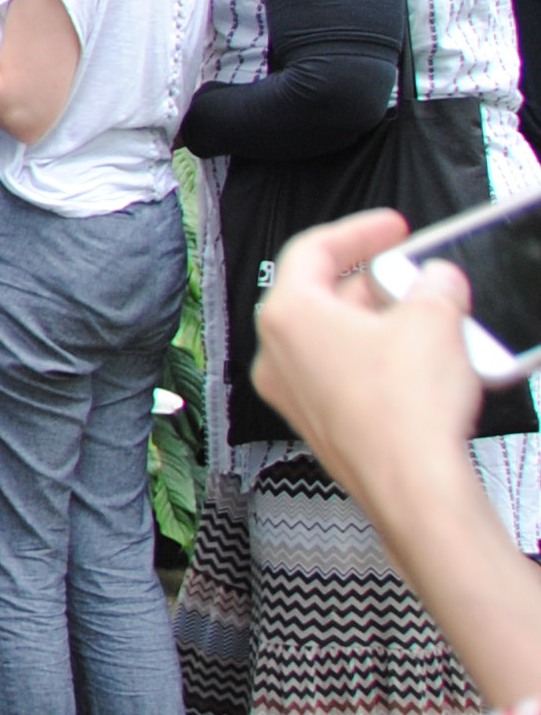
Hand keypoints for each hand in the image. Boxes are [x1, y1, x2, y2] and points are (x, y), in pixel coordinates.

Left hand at [255, 208, 482, 499]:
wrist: (414, 487)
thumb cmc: (405, 411)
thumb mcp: (435, 319)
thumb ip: (434, 284)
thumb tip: (437, 280)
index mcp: (287, 315)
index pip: (313, 249)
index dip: (359, 230)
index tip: (391, 227)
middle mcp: (277, 354)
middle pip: (322, 295)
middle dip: (375, 282)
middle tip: (415, 276)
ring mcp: (295, 394)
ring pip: (336, 339)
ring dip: (381, 323)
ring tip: (430, 320)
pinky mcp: (322, 426)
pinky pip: (347, 377)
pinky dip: (380, 361)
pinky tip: (422, 365)